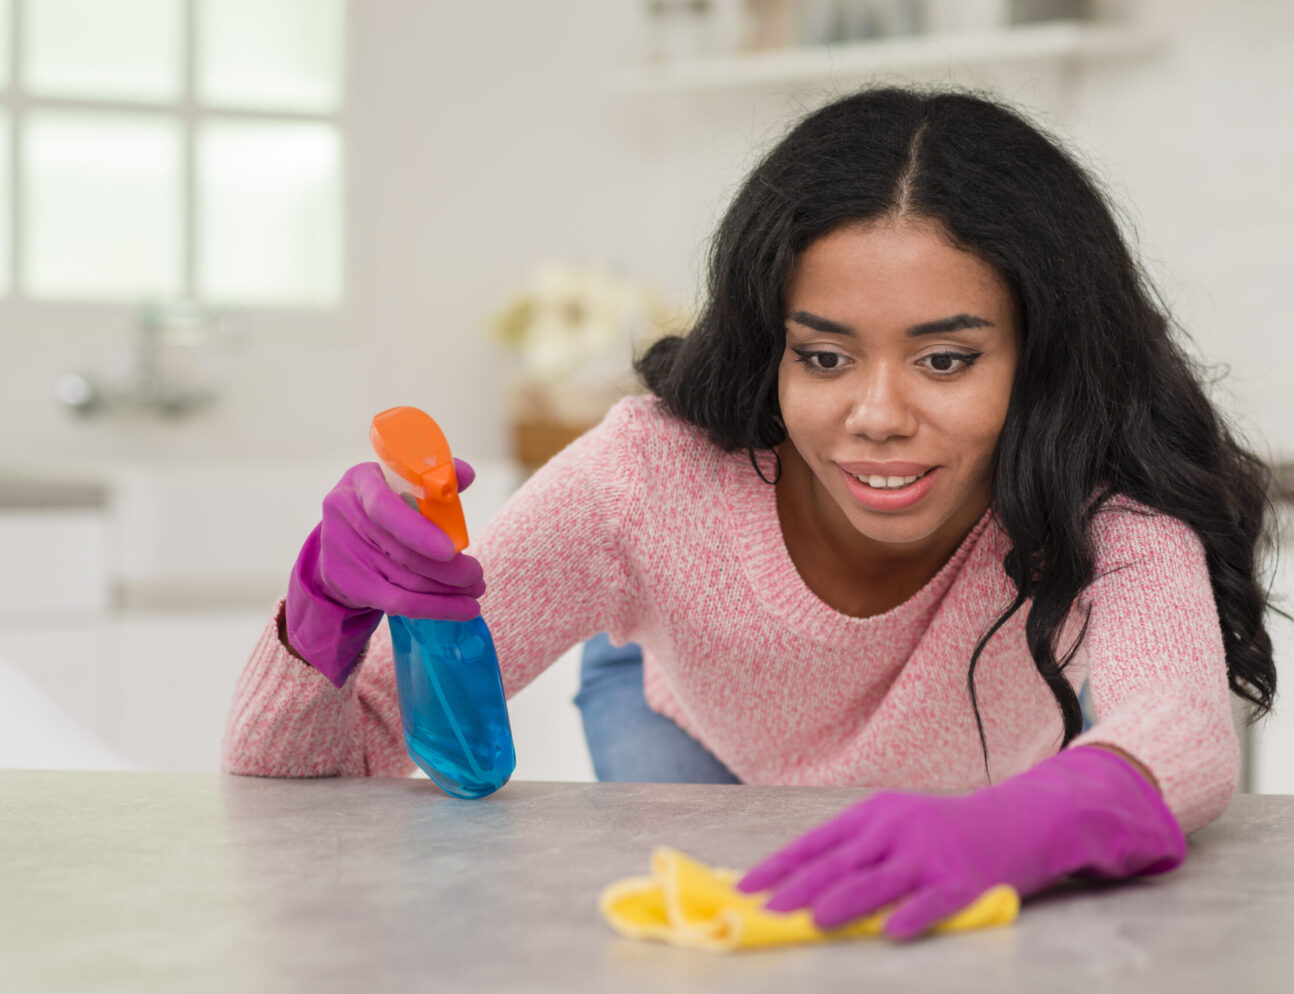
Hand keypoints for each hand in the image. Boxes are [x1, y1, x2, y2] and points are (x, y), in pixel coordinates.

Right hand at [285, 459, 485, 686]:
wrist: (342, 538)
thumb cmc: (386, 505)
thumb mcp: (400, 482)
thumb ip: (433, 479)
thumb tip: (466, 476)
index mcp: (362, 482)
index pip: (384, 508)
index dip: (418, 532)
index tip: (451, 550)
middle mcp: (347, 516)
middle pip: (402, 553)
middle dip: (449, 569)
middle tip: (477, 574)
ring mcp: (346, 553)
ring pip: (406, 582)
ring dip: (448, 591)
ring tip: (476, 590)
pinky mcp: (351, 584)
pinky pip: (399, 603)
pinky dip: (436, 608)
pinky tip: (464, 609)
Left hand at [735, 746, 1185, 940]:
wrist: (1019, 820)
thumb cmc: (944, 830)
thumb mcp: (896, 825)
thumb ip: (855, 850)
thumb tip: (800, 884)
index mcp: (874, 814)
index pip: (815, 842)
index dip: (779, 866)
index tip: (746, 886)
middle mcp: (897, 829)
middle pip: (840, 863)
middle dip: (798, 888)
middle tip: (766, 910)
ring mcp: (931, 853)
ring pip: (879, 882)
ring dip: (844, 902)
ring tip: (812, 919)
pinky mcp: (964, 880)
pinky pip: (934, 902)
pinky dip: (912, 917)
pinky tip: (892, 931)